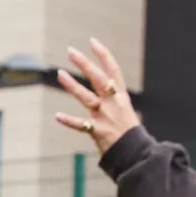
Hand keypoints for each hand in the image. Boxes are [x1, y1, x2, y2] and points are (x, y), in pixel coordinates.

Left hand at [55, 39, 139, 153]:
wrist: (138, 154)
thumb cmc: (130, 134)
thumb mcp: (126, 112)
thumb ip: (115, 100)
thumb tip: (108, 89)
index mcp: (122, 97)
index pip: (114, 71)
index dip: (103, 55)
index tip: (93, 42)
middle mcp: (114, 103)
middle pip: (98, 79)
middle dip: (85, 63)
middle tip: (71, 51)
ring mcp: (105, 117)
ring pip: (87, 97)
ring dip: (73, 85)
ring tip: (60, 74)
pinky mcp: (98, 131)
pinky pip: (81, 125)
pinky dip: (69, 121)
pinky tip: (57, 116)